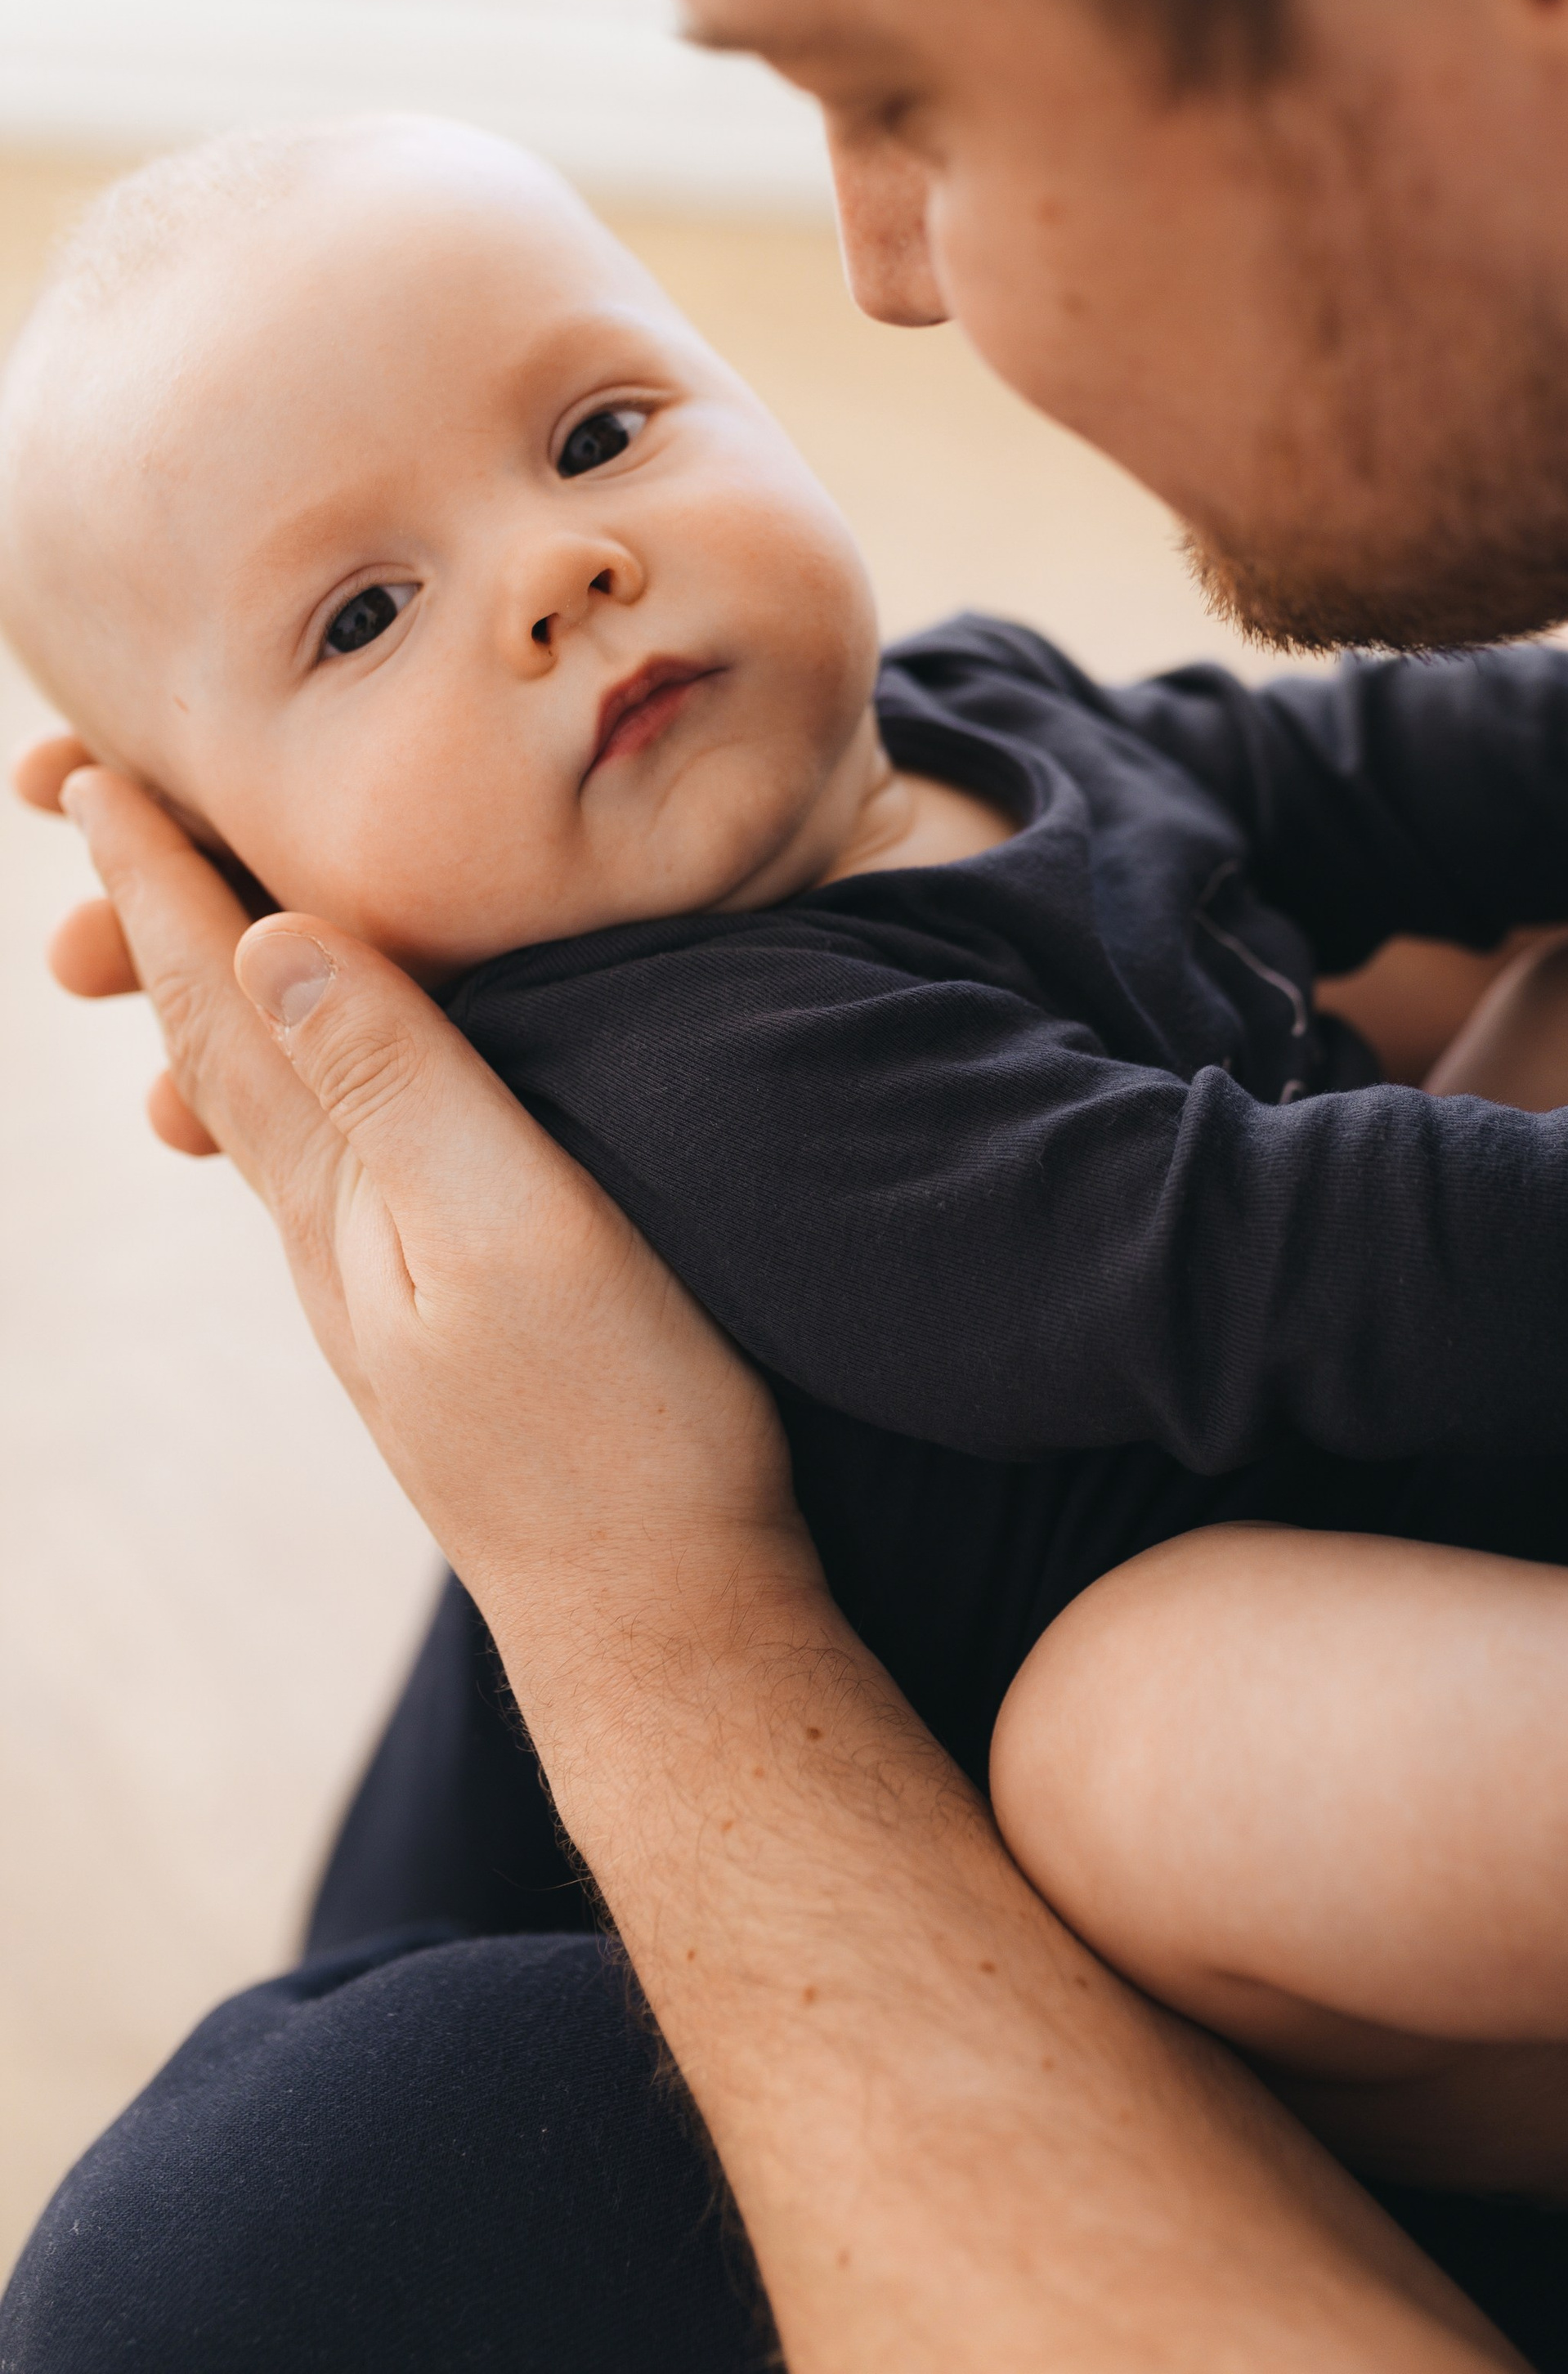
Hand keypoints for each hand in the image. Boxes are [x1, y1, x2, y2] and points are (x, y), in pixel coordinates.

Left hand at [16, 738, 809, 1637]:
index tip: (94, 770)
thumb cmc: (621, 1425)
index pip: (221, 996)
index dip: (158, 876)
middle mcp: (329, 1224)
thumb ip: (407, 1085)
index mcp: (339, 1186)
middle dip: (146, 912)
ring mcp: (374, 1276)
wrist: (658, 1619)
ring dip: (201, 986)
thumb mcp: (520, 1232)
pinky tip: (305, 1079)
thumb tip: (275, 942)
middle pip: (209, 1037)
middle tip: (87, 799)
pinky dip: (283, 1067)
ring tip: (164, 914)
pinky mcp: (434, 1309)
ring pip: (254, 1094)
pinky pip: (318, 1148)